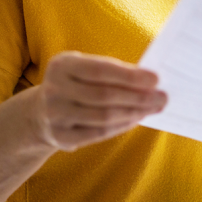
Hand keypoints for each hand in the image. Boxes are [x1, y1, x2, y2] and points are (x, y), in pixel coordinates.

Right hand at [31, 51, 166, 150]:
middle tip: (162, 97)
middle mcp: (55, 89)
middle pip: (105, 95)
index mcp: (62, 65)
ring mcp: (55, 115)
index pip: (101, 70)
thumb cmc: (75, 84)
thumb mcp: (83, 68)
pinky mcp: (60, 136)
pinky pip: (98, 133)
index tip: (155, 79)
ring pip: (104, 116)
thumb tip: (149, 81)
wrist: (39, 113)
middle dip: (138, 97)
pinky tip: (136, 119)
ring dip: (134, 112)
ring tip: (153, 108)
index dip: (130, 76)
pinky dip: (121, 126)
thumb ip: (110, 71)